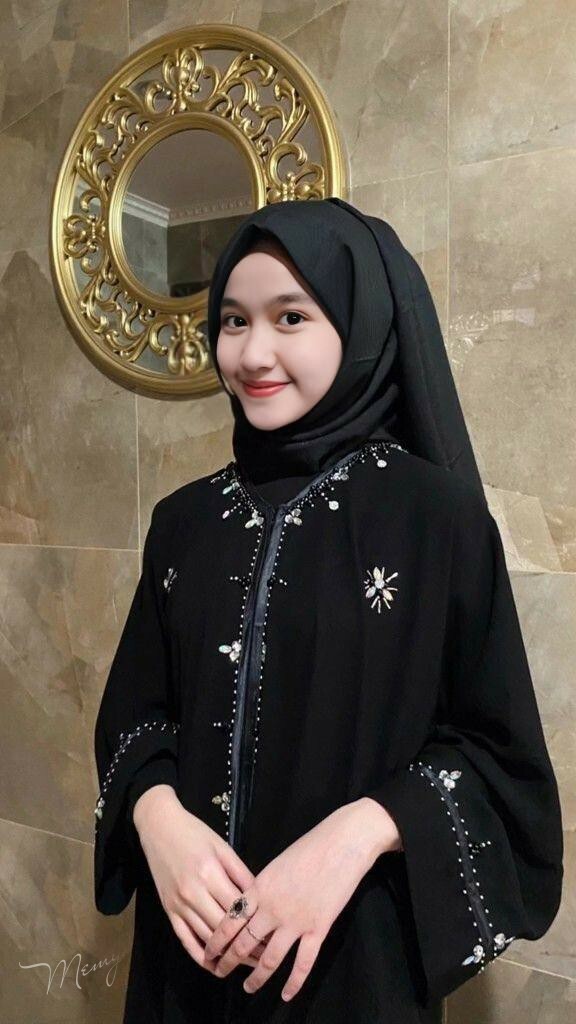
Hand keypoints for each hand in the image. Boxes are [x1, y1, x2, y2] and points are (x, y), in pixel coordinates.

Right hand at [133, 786, 265, 972]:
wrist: (159, 827)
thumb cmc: (195, 833)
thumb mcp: (222, 847)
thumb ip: (241, 873)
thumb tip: (260, 897)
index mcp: (211, 873)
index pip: (238, 908)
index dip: (256, 925)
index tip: (273, 937)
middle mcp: (194, 892)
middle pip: (224, 928)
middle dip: (246, 945)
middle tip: (265, 957)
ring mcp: (178, 904)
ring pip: (206, 938)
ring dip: (226, 954)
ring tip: (246, 964)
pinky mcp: (168, 911)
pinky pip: (185, 939)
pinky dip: (199, 955)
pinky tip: (213, 965)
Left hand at [202, 799, 398, 1001]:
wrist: (341, 842)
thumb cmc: (311, 846)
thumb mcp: (277, 863)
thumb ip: (263, 887)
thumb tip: (253, 905)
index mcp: (260, 888)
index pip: (230, 921)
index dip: (216, 940)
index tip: (208, 952)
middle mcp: (272, 908)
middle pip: (243, 943)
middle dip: (228, 961)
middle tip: (219, 972)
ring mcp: (295, 921)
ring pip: (269, 959)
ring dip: (256, 977)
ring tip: (248, 987)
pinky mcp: (318, 929)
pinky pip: (303, 963)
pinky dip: (294, 983)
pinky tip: (286, 994)